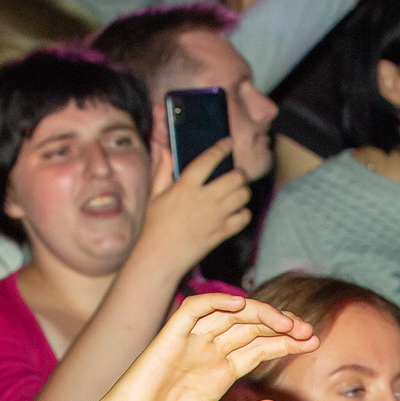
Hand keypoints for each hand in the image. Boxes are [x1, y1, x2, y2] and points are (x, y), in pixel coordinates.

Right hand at [76, 294, 314, 400]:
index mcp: (216, 376)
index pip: (256, 348)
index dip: (284, 343)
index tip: (312, 344)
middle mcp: (205, 356)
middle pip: (250, 329)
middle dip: (281, 327)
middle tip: (308, 332)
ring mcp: (188, 345)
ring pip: (229, 315)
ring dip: (260, 313)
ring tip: (288, 323)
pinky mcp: (168, 339)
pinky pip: (195, 310)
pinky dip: (218, 302)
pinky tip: (243, 306)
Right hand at [136, 139, 250, 278]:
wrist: (161, 257)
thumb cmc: (155, 227)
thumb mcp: (155, 196)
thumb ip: (162, 171)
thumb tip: (165, 150)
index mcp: (185, 187)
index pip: (208, 160)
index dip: (221, 148)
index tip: (228, 143)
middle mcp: (204, 199)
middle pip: (234, 178)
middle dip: (239, 173)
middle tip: (236, 174)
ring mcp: (215, 217)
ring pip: (242, 196)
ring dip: (243, 190)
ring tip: (238, 191)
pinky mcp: (221, 233)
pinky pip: (244, 218)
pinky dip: (244, 213)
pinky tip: (237, 211)